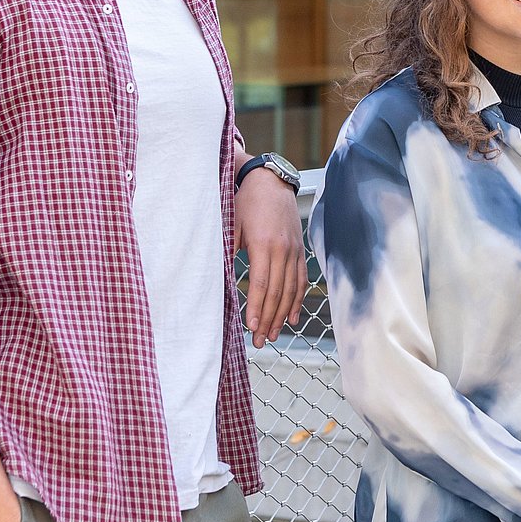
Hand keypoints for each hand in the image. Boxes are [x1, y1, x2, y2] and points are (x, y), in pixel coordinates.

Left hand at [235, 164, 304, 346]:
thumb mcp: (231, 223)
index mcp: (264, 243)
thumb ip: (227, 251)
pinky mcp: (300, 250)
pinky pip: (301, 280)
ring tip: (274, 335)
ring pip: (291, 289)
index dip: (257, 307)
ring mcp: (295, 250)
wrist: (270, 181)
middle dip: (269, 319)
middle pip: (277, 292)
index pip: (262, 283)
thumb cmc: (245, 202)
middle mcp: (283, 249)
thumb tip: (219, 279)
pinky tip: (292, 317)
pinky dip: (297, 300)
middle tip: (260, 340)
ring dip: (283, 315)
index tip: (251, 327)